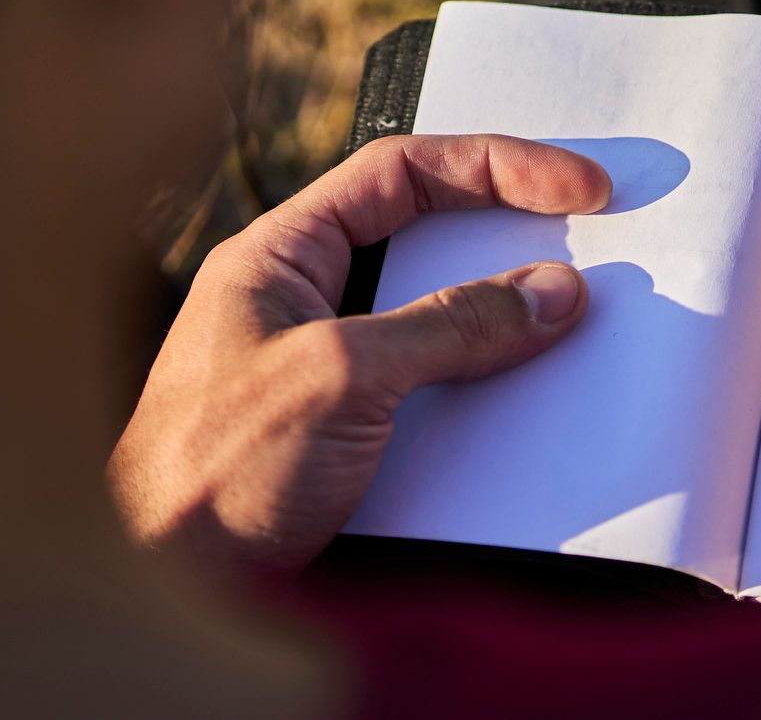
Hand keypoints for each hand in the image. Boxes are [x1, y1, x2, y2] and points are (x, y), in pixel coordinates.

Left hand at [109, 133, 606, 575]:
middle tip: (594, 238)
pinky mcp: (347, 441)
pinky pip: (434, 397)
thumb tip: (549, 291)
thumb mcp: (341, 378)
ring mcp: (325, 373)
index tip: (576, 186)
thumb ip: (450, 326)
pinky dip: (486, 394)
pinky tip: (526, 406)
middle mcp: (301, 303)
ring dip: (503, 325)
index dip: (496, 166)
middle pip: (427, 242)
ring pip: (437, 324)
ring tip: (572, 327)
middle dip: (511, 239)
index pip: (402, 174)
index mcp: (278, 257)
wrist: (166, 594)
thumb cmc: (206, 476)